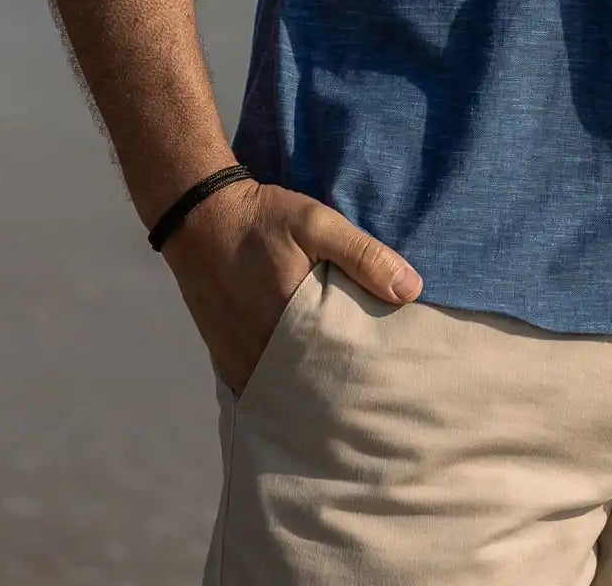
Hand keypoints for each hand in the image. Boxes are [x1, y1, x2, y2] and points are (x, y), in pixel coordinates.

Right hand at [159, 176, 423, 396]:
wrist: (199, 217)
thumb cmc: (262, 219)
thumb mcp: (318, 224)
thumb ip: (364, 255)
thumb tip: (413, 291)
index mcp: (290, 325)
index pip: (339, 370)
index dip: (365, 378)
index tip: (391, 379)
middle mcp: (261, 353)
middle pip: (312, 391)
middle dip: (341, 393)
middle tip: (373, 396)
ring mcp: (239, 360)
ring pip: (284, 393)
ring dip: (310, 393)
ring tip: (344, 395)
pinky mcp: (225, 358)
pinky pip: (259, 386)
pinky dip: (281, 387)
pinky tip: (303, 383)